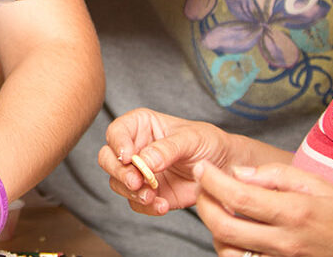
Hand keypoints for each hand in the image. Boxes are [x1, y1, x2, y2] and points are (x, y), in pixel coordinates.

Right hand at [100, 108, 233, 214]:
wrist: (225, 169)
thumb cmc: (207, 143)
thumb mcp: (191, 139)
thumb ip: (167, 148)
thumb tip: (144, 161)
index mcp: (141, 126)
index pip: (117, 131)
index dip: (118, 144)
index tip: (128, 157)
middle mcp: (135, 148)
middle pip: (108, 158)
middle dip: (118, 171)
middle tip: (135, 181)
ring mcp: (139, 173)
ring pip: (117, 182)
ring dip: (131, 192)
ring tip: (152, 196)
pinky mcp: (147, 193)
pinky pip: (135, 203)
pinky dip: (146, 207)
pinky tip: (163, 205)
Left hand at [195, 161, 332, 256]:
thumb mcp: (316, 183)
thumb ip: (275, 174)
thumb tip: (237, 173)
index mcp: (294, 211)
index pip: (239, 195)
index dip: (212, 180)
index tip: (202, 168)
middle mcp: (284, 240)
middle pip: (224, 225)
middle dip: (204, 203)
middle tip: (203, 187)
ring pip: (227, 248)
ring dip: (213, 227)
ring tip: (217, 207)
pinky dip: (228, 246)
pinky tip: (232, 229)